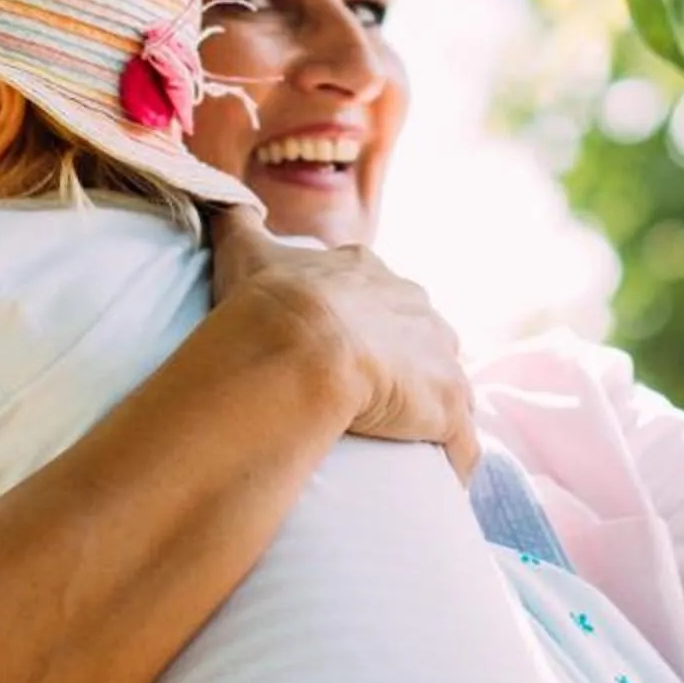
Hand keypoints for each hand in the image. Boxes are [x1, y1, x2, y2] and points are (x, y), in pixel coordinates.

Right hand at [208, 212, 476, 478]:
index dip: (373, 321)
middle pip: (425, 337)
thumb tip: (222, 203)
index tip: (358, 345)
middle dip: (410, 364)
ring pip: (448, 385)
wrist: (300, 347)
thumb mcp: (247, 252)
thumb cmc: (271, 302)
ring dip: (434, 409)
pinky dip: (454, 460)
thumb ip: (239, 224)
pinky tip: (441, 479)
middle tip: (381, 396)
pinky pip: (461, 441)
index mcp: (372, 276)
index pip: (384, 296)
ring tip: (411, 442)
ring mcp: (438, 358)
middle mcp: (417, 310)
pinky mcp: (448, 406)